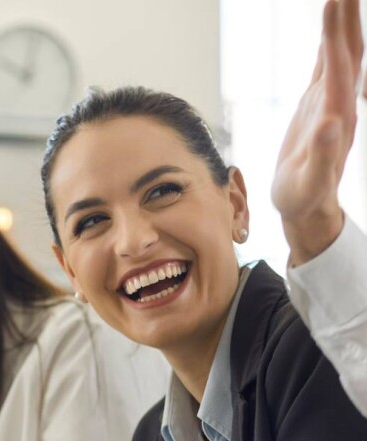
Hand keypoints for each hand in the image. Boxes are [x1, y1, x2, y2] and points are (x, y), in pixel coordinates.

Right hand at [272, 0, 363, 263]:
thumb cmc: (305, 198)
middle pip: (347, 49)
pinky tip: (329, 26)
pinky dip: (328, 41)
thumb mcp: (311, 182)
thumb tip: (331, 122)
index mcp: (337, 115)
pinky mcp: (318, 107)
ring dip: (341, 21)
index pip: (340, 65)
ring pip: (339, 53)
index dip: (336, 33)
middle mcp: (339, 102)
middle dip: (346, 15)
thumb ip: (323, 154)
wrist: (308, 207)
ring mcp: (329, 102)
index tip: (334, 0)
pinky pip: (326, 66)